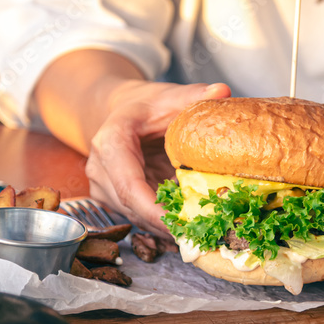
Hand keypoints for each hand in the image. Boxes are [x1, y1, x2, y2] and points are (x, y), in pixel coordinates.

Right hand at [86, 80, 230, 232]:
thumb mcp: (171, 96)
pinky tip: (185, 224)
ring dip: (165, 227)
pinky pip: (136, 216)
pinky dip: (160, 223)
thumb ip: (196, 96)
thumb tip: (223, 91)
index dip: (153, 210)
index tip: (181, 224)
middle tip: (202, 233)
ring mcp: (101, 186)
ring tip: (198, 231)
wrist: (124, 111)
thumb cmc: (148, 106)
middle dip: (165, 224)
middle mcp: (100, 168)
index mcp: (111, 142)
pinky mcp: (110, 198)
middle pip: (132, 207)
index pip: (129, 185)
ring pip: (134, 217)